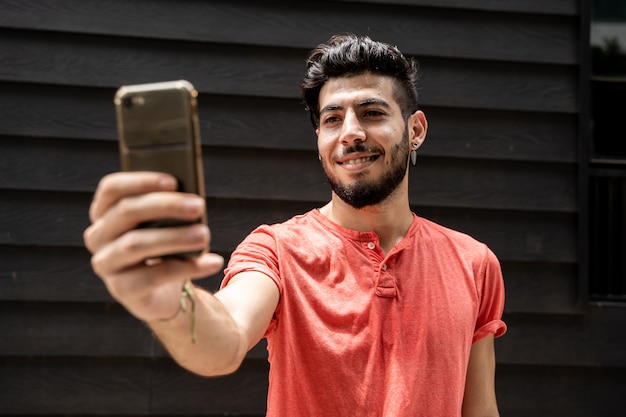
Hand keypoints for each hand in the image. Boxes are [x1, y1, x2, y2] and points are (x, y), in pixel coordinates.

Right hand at [83, 171, 223, 321]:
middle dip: (166, 206)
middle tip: (198, 205)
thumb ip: (171, 208)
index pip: (112, 188)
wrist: (166, 292)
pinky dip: (187, 268)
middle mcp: (98, 236)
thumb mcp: (166, 223)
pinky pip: (154, 276)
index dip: (141, 181)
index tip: (173, 181)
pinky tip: (212, 261)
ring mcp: (106, 264)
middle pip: (126, 212)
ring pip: (135, 244)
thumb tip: (191, 199)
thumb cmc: (167, 245)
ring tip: (205, 235)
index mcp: (105, 211)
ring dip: (175, 237)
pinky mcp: (121, 290)